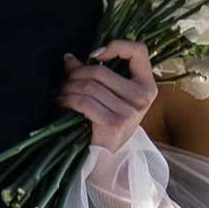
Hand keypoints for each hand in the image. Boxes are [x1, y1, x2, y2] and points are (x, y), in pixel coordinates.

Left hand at [60, 38, 155, 153]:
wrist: (109, 161)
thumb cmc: (108, 125)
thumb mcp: (109, 97)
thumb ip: (93, 74)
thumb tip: (69, 58)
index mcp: (147, 86)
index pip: (139, 51)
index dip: (116, 46)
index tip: (95, 56)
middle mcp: (143, 97)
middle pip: (102, 72)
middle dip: (77, 74)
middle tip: (65, 80)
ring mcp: (130, 112)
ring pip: (90, 87)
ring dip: (69, 87)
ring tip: (61, 92)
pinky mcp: (114, 124)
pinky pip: (84, 102)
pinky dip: (68, 99)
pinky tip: (63, 102)